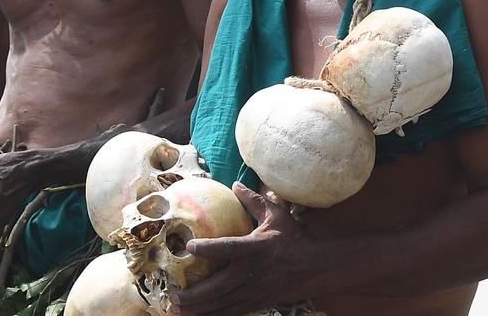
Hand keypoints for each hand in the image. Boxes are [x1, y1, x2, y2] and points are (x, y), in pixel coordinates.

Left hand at [167, 183, 318, 315]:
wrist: (316, 269)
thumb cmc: (294, 239)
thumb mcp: (276, 215)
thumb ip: (253, 201)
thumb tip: (235, 184)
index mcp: (254, 249)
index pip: (228, 249)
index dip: (208, 249)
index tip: (190, 246)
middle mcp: (250, 273)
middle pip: (216, 288)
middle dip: (192, 295)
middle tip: (171, 295)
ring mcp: (252, 292)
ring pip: (220, 305)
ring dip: (197, 309)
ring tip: (176, 309)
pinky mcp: (255, 303)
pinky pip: (230, 312)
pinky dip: (213, 315)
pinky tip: (198, 315)